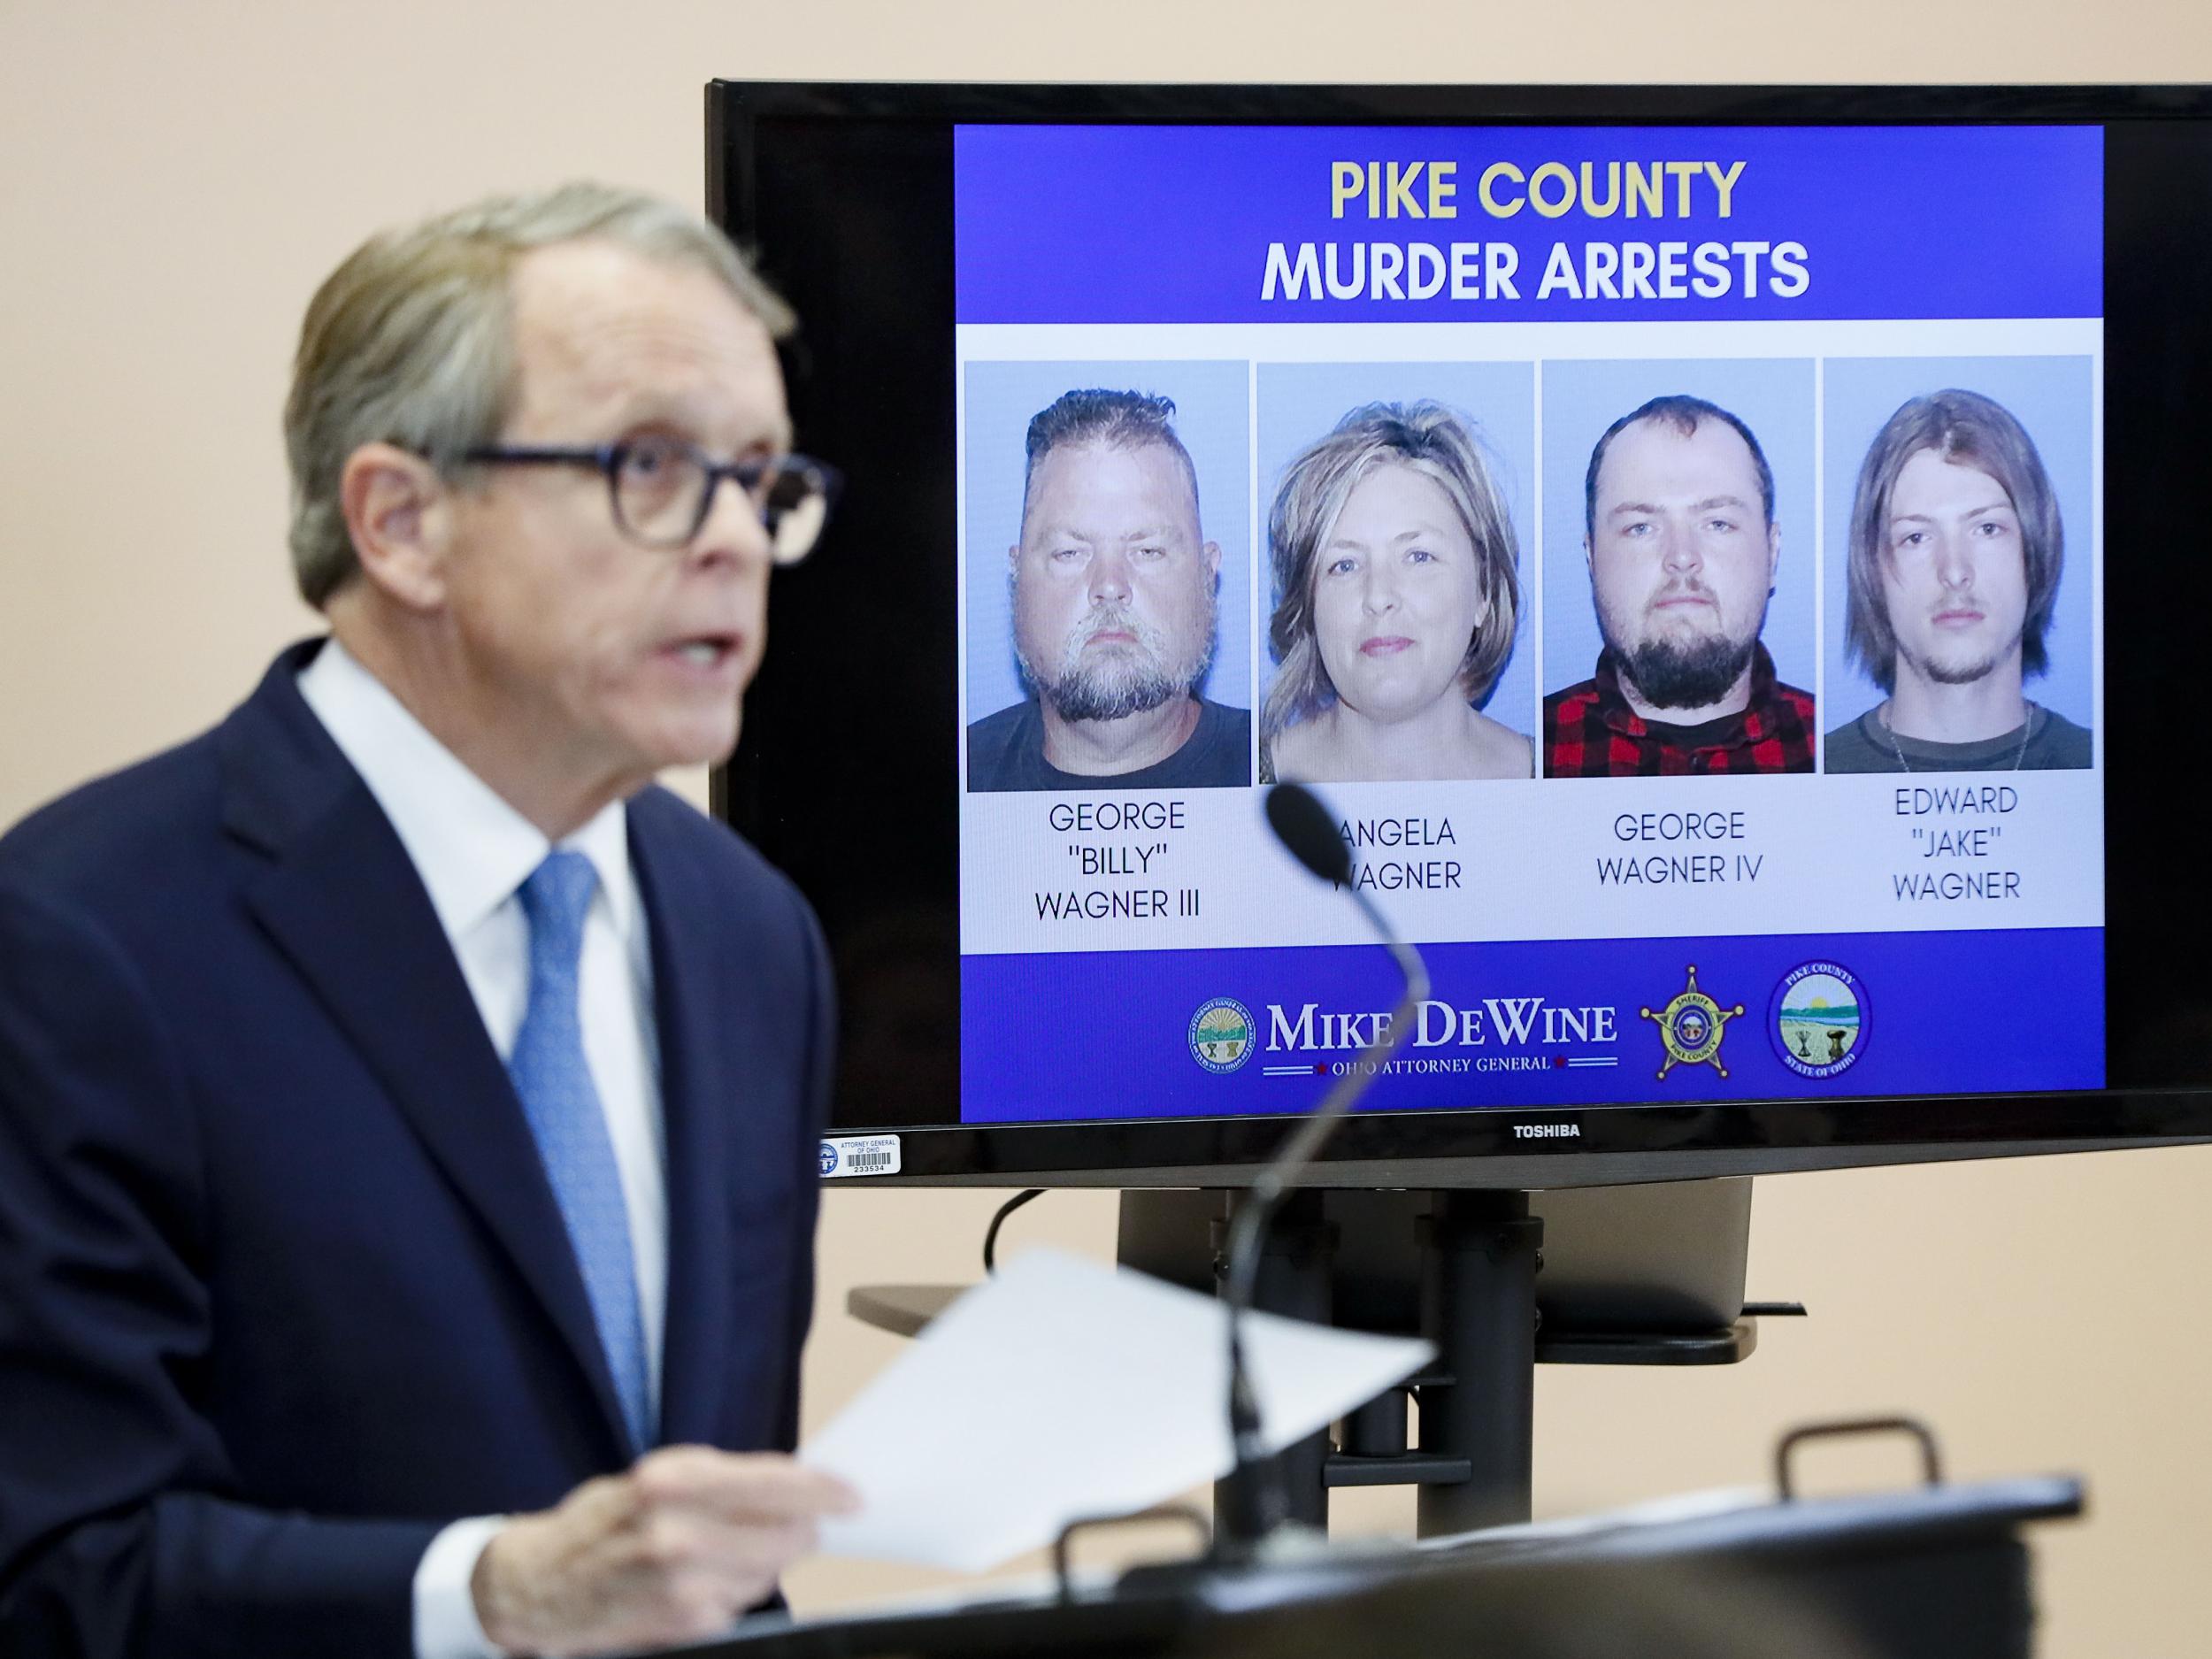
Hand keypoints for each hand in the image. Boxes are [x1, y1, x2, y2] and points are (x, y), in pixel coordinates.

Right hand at [471, 1446, 859, 1656]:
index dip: (825, 1490)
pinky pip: (743, 1602)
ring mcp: (685, 1586)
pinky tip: (703, 1578)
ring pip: (771, 1569)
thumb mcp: (658, 1475)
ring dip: (765, 1559)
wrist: (540, 1585)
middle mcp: (681, 1534)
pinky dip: (737, 1588)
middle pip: (788, 1531)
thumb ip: (725, 1479)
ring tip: (723, 1549)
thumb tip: (796, 1486)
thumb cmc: (605, 1520)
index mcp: (674, 1481)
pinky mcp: (688, 1624)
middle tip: (799, 1520)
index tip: (853, 1495)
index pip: (778, 1483)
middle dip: (800, 1525)